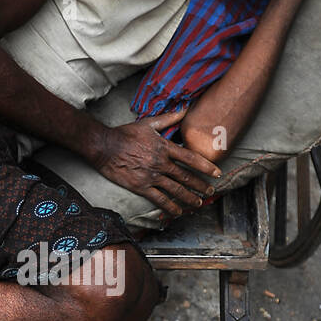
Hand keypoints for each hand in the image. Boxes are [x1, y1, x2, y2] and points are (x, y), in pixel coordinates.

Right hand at [91, 108, 220, 218]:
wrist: (104, 146)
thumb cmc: (125, 133)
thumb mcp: (148, 123)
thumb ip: (168, 118)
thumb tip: (185, 109)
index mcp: (164, 147)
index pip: (190, 158)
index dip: (206, 166)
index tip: (217, 173)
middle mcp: (161, 163)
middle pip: (186, 177)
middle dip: (200, 185)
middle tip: (210, 191)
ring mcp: (151, 176)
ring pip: (175, 190)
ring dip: (189, 198)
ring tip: (198, 203)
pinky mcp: (140, 187)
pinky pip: (159, 200)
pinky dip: (170, 207)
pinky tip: (178, 212)